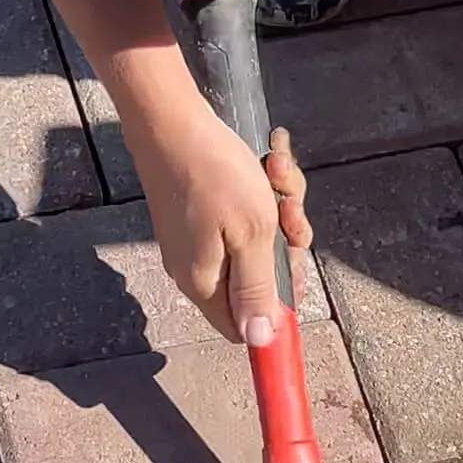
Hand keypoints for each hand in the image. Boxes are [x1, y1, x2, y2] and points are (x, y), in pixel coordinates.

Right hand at [127, 97, 311, 345]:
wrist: (169, 119)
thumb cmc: (213, 174)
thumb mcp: (251, 235)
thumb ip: (257, 290)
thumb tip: (259, 343)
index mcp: (205, 284)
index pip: (244, 326)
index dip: (277, 304)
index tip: (293, 264)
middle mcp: (196, 268)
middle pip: (257, 278)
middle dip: (285, 241)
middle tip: (288, 209)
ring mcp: (196, 239)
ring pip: (256, 239)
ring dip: (278, 207)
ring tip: (275, 171)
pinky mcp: (199, 212)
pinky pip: (242, 214)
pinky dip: (260, 191)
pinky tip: (265, 161)